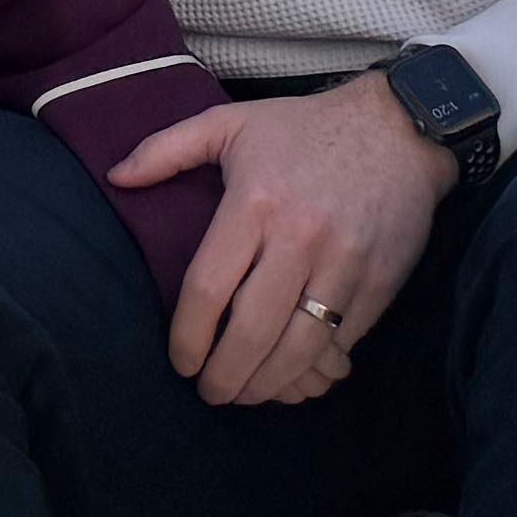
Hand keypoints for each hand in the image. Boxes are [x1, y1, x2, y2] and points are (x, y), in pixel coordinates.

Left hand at [107, 74, 449, 407]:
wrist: (401, 127)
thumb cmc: (306, 128)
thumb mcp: (231, 123)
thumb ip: (167, 148)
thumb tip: (116, 177)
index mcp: (255, 201)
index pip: (209, 288)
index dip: (188, 336)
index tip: (180, 360)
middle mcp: (300, 237)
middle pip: (251, 330)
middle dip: (224, 375)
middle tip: (209, 392)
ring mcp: (344, 264)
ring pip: (299, 347)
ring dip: (267, 383)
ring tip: (246, 393)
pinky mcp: (380, 282)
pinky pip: (342, 341)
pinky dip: (314, 368)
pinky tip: (291, 377)